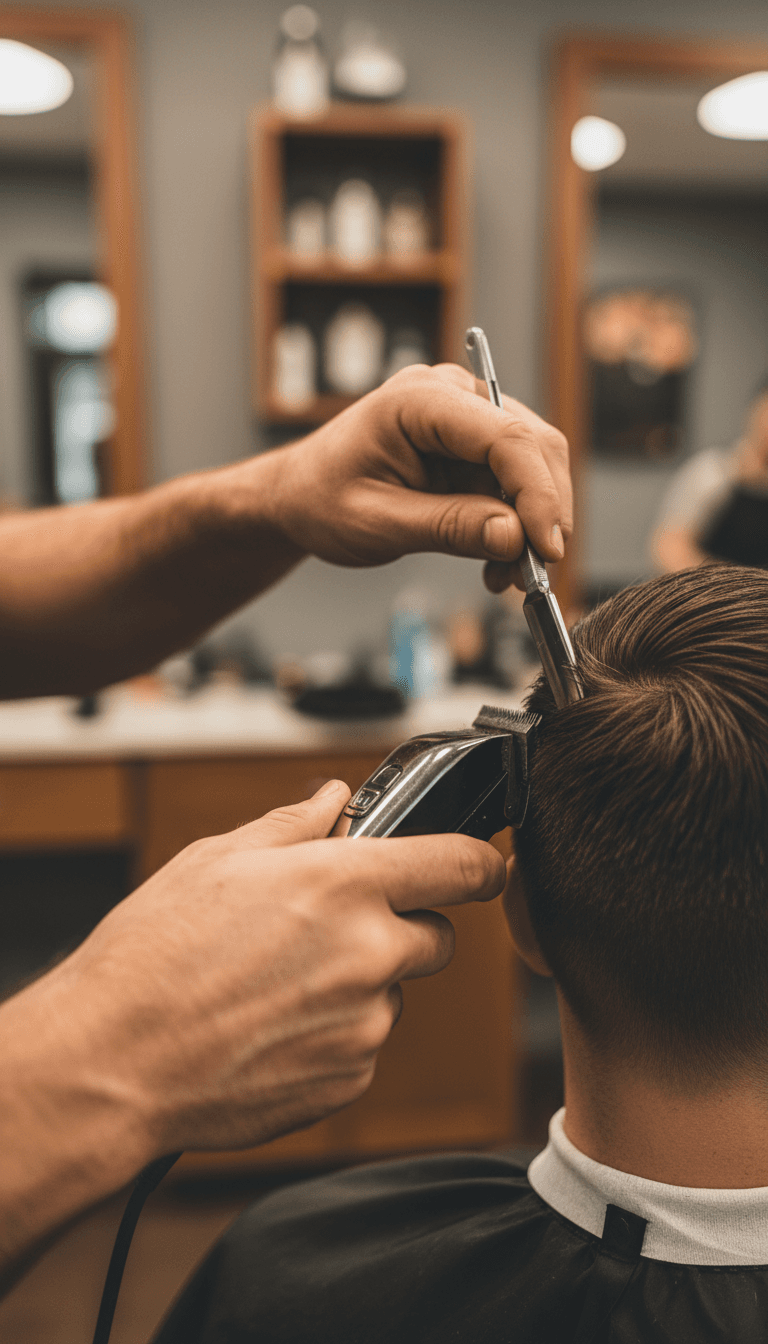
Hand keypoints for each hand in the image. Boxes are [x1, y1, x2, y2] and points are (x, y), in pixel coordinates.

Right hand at [44, 780, 503, 1154]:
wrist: (112, 1063)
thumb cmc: (151, 957)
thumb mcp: (215, 860)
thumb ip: (293, 825)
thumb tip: (336, 798)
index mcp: (343, 885)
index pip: (461, 865)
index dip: (480, 861)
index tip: (482, 864)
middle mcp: (368, 954)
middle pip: (436, 936)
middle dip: (398, 928)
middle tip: (327, 931)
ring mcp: (363, 1023)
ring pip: (393, 992)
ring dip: (358, 985)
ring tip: (277, 986)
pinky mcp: (348, 1078)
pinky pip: (362, 1044)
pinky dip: (333, 1034)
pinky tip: (271, 1027)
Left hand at [265, 363, 571, 591]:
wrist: (298, 496)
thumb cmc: (321, 499)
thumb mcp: (379, 523)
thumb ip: (449, 527)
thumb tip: (515, 537)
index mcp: (420, 399)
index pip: (507, 436)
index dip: (537, 493)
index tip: (545, 548)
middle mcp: (452, 395)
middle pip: (533, 445)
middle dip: (542, 512)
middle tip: (531, 572)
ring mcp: (466, 417)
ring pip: (533, 467)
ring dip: (530, 525)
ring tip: (504, 575)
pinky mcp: (472, 446)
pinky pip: (514, 484)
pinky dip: (515, 526)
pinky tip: (495, 561)